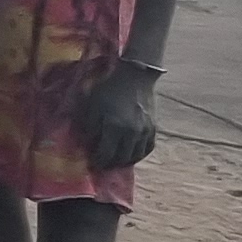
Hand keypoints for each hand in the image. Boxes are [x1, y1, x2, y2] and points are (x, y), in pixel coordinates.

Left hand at [83, 57, 161, 172]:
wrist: (135, 77)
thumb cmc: (109, 89)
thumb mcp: (91, 104)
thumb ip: (89, 125)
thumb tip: (87, 143)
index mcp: (114, 126)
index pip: (105, 154)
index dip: (97, 162)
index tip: (91, 164)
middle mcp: (131, 133)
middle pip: (121, 159)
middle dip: (110, 164)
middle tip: (102, 164)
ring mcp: (145, 132)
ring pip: (135, 156)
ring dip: (124, 161)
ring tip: (115, 160)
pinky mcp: (153, 128)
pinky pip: (147, 149)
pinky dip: (138, 154)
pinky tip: (130, 154)